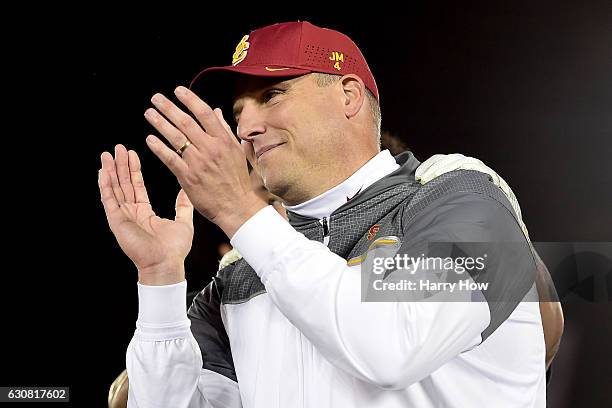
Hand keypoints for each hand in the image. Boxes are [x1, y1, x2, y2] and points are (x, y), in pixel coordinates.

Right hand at [98, 145, 193, 284]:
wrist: (166, 263)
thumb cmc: (175, 249)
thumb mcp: (183, 221)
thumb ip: (183, 204)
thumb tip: (186, 189)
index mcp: (144, 213)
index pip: (136, 186)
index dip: (134, 170)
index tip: (132, 153)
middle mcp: (131, 213)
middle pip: (124, 184)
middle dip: (121, 165)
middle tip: (118, 148)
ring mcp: (123, 217)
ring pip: (115, 189)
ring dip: (111, 171)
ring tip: (108, 154)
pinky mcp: (117, 221)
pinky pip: (109, 199)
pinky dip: (105, 185)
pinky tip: (103, 171)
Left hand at [143, 87, 266, 237]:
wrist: (236, 206)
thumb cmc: (237, 180)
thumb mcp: (236, 151)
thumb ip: (225, 130)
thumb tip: (216, 111)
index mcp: (223, 141)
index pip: (204, 114)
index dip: (190, 100)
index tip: (178, 90)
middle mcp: (210, 149)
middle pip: (186, 122)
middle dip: (169, 108)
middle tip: (156, 98)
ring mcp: (198, 162)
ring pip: (176, 138)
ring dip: (160, 123)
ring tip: (149, 113)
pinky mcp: (188, 177)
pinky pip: (170, 158)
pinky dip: (159, 148)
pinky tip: (150, 139)